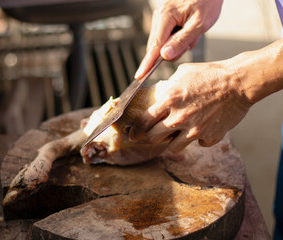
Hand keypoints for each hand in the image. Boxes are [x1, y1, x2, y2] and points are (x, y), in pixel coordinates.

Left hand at [129, 60, 251, 151]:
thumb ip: (167, 87)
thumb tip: (158, 94)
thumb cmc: (210, 74)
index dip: (135, 130)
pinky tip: (201, 130)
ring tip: (175, 135)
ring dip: (171, 142)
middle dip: (148, 138)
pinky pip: (198, 144)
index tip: (132, 134)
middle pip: (153, 138)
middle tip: (148, 137)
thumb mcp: (182, 73)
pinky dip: (198, 139)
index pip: (143, 121)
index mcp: (169, 101)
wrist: (238, 82)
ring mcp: (194, 130)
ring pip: (173, 147)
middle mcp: (179, 118)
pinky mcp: (209, 137)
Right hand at [135, 0, 222, 78]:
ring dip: (177, 45)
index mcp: (166, 16)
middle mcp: (159, 16)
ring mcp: (160, 18)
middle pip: (157, 47)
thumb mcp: (199, 25)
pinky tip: (188, 32)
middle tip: (191, 41)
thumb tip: (165, 55)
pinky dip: (177, 39)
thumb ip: (181, 41)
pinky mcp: (164, 21)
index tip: (140, 75)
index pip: (154, 46)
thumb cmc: (207, 2)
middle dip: (173, 50)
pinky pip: (166, 38)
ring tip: (192, 34)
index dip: (148, 63)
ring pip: (162, 44)